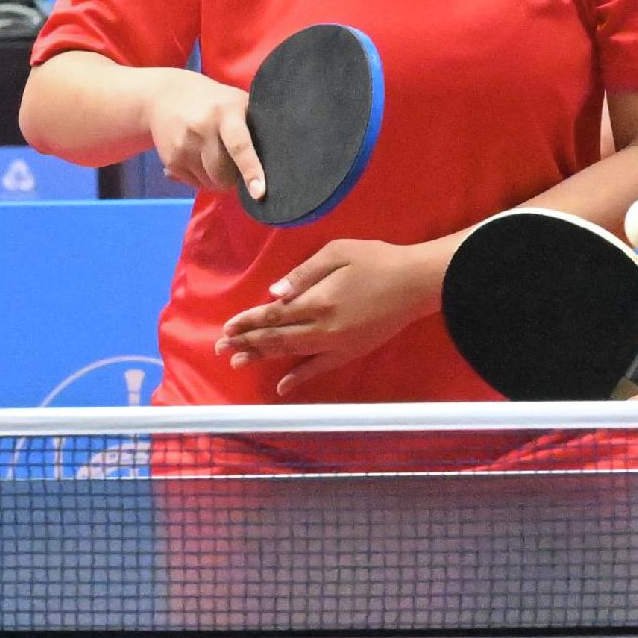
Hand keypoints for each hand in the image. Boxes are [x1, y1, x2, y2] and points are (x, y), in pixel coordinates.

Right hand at [143, 70, 264, 200]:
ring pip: (210, 183)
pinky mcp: (171, 160)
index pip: (239, 145)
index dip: (251, 170)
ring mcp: (183, 146)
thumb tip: (273, 160)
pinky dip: (202, 178)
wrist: (164, 95)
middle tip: (234, 165)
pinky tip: (199, 159)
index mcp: (225, 112)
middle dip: (233, 178)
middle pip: (223, 173)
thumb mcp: (236, 101)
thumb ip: (253, 125)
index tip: (259, 192)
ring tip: (215, 159)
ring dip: (217, 179)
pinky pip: (194, 184)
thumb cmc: (212, 100)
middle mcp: (202, 129)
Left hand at [219, 239, 440, 388]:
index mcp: (318, 300)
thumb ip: (303, 273)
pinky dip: (300, 378)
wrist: (416, 282)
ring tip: (238, 362)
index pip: (274, 314)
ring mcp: (337, 344)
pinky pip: (320, 368)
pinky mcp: (351, 352)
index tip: (227, 328)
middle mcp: (323, 327)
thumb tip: (274, 294)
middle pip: (277, 337)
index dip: (248, 322)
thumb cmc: (377, 260)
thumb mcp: (338, 252)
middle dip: (247, 342)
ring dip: (263, 357)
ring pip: (292, 353)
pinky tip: (283, 385)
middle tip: (221, 349)